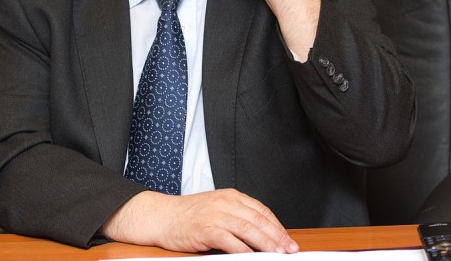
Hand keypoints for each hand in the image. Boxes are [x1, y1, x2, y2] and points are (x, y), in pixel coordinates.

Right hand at [100, 189, 298, 253]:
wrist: (161, 215)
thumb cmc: (188, 215)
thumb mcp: (216, 208)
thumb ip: (237, 217)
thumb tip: (262, 234)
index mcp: (230, 195)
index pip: (261, 210)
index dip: (277, 226)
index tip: (287, 240)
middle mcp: (225, 202)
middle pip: (258, 220)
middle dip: (277, 236)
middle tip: (289, 249)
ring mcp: (215, 214)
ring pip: (248, 229)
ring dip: (266, 244)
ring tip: (277, 254)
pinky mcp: (205, 228)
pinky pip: (229, 240)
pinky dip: (243, 250)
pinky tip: (252, 257)